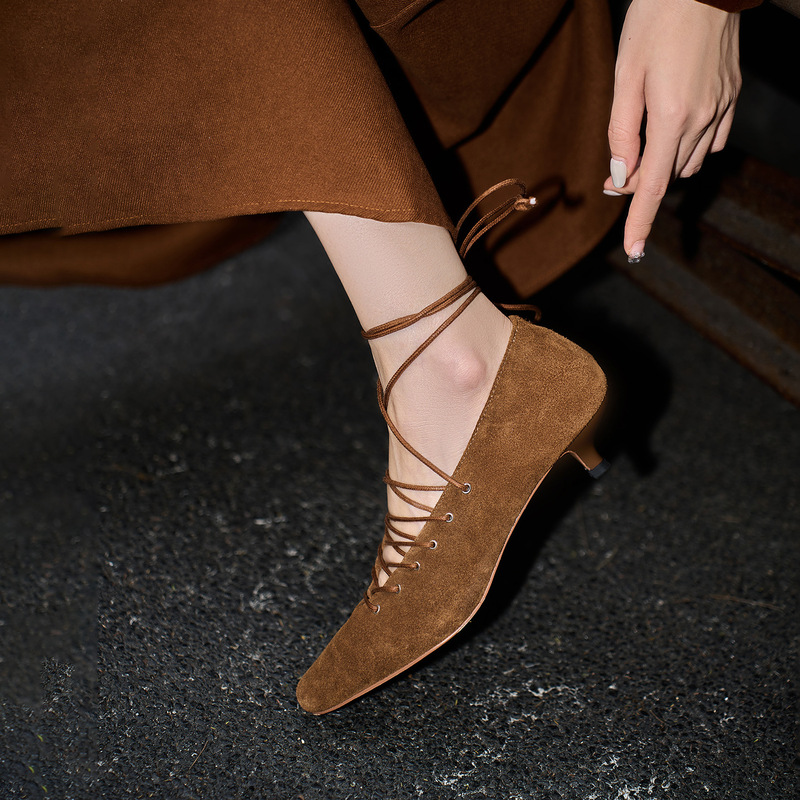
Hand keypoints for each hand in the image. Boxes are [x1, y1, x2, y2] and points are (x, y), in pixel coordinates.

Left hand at [605, 0, 741, 260]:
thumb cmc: (655, 21)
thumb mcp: (624, 75)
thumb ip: (621, 131)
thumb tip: (620, 175)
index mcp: (673, 116)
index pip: (653, 184)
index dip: (641, 219)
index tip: (634, 248)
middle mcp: (703, 117)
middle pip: (668, 174)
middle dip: (641, 179)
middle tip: (617, 167)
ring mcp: (723, 106)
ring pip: (690, 160)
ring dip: (665, 163)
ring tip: (645, 138)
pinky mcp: (732, 94)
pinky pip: (713, 141)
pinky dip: (690, 147)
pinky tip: (676, 129)